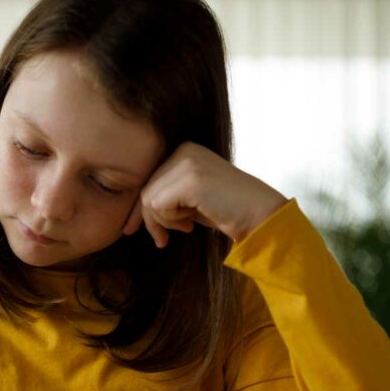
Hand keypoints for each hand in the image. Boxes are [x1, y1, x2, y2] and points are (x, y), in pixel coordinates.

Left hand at [123, 142, 286, 245]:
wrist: (258, 215)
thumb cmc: (224, 210)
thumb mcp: (188, 199)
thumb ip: (164, 197)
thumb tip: (131, 217)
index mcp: (184, 150)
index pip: (148, 180)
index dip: (139, 209)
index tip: (132, 229)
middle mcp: (184, 150)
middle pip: (145, 190)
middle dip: (150, 220)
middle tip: (162, 240)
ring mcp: (187, 162)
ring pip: (149, 200)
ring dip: (165, 222)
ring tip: (187, 226)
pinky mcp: (190, 179)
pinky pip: (158, 206)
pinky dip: (171, 221)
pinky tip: (191, 224)